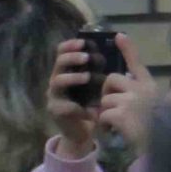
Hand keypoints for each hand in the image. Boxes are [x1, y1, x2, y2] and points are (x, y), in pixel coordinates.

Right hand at [46, 38, 101, 157]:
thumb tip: (116, 47)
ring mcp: (54, 95)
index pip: (62, 52)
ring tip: (87, 77)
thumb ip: (100, 68)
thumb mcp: (98, 82)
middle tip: (86, 58)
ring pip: (57, 81)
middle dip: (72, 57)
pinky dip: (77, 106)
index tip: (83, 41)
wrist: (84, 129)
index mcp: (67, 70)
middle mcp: (58, 80)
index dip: (70, 45)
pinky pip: (63, 105)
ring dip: (73, 77)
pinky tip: (89, 109)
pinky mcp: (55, 111)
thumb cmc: (92, 101)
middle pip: (59, 63)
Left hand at [95, 33, 161, 153]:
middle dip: (107, 92)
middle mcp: (139, 89)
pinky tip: (111, 131)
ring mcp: (129, 101)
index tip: (118, 35)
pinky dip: (104, 124)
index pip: (136, 62)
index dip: (127, 48)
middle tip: (110, 106)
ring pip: (105, 100)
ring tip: (113, 125)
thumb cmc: (170, 127)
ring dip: (105, 113)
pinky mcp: (120, 114)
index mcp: (150, 85)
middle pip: (112, 79)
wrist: (163, 146)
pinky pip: (103, 114)